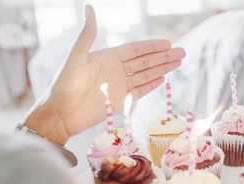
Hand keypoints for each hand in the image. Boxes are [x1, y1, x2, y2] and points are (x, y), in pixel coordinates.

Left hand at [26, 5, 185, 144]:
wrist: (61, 113)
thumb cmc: (65, 83)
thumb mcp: (77, 55)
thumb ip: (88, 33)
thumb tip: (89, 7)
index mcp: (108, 58)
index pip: (136, 50)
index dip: (153, 46)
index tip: (168, 43)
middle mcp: (116, 71)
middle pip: (145, 62)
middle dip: (164, 57)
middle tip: (182, 52)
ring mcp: (119, 86)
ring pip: (146, 75)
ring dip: (162, 69)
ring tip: (178, 64)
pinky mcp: (120, 101)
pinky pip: (140, 91)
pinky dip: (152, 85)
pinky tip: (163, 79)